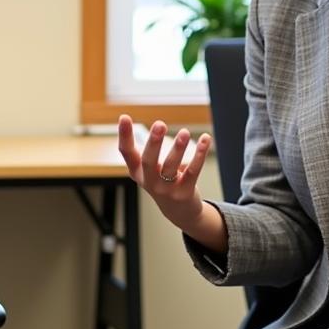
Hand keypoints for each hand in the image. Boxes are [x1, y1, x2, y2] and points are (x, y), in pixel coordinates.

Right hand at [117, 115, 211, 231]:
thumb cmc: (162, 181)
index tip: (124, 117)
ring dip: (178, 148)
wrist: (179, 212)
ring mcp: (167, 189)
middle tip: (159, 124)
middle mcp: (149, 181)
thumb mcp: (148, 168)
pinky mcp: (185, 192)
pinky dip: (199, 154)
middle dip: (154, 142)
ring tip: (184, 132)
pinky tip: (205, 138)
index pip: (127, 152)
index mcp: (137, 171)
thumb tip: (130, 119)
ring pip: (171, 166)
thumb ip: (145, 148)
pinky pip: (193, 171)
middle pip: (148, 160)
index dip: (124, 135)